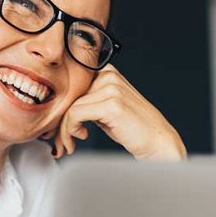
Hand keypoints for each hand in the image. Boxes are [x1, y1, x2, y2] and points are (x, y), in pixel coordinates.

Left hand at [43, 63, 187, 160]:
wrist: (158, 142)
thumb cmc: (132, 129)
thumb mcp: (105, 109)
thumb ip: (86, 103)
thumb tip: (59, 110)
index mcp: (107, 71)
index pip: (72, 86)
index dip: (61, 108)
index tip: (57, 129)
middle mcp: (109, 75)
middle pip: (69, 96)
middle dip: (60, 122)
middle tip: (58, 141)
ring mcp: (111, 88)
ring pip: (70, 107)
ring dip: (64, 131)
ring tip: (68, 145)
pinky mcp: (111, 104)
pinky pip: (75, 115)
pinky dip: (70, 131)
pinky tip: (80, 138)